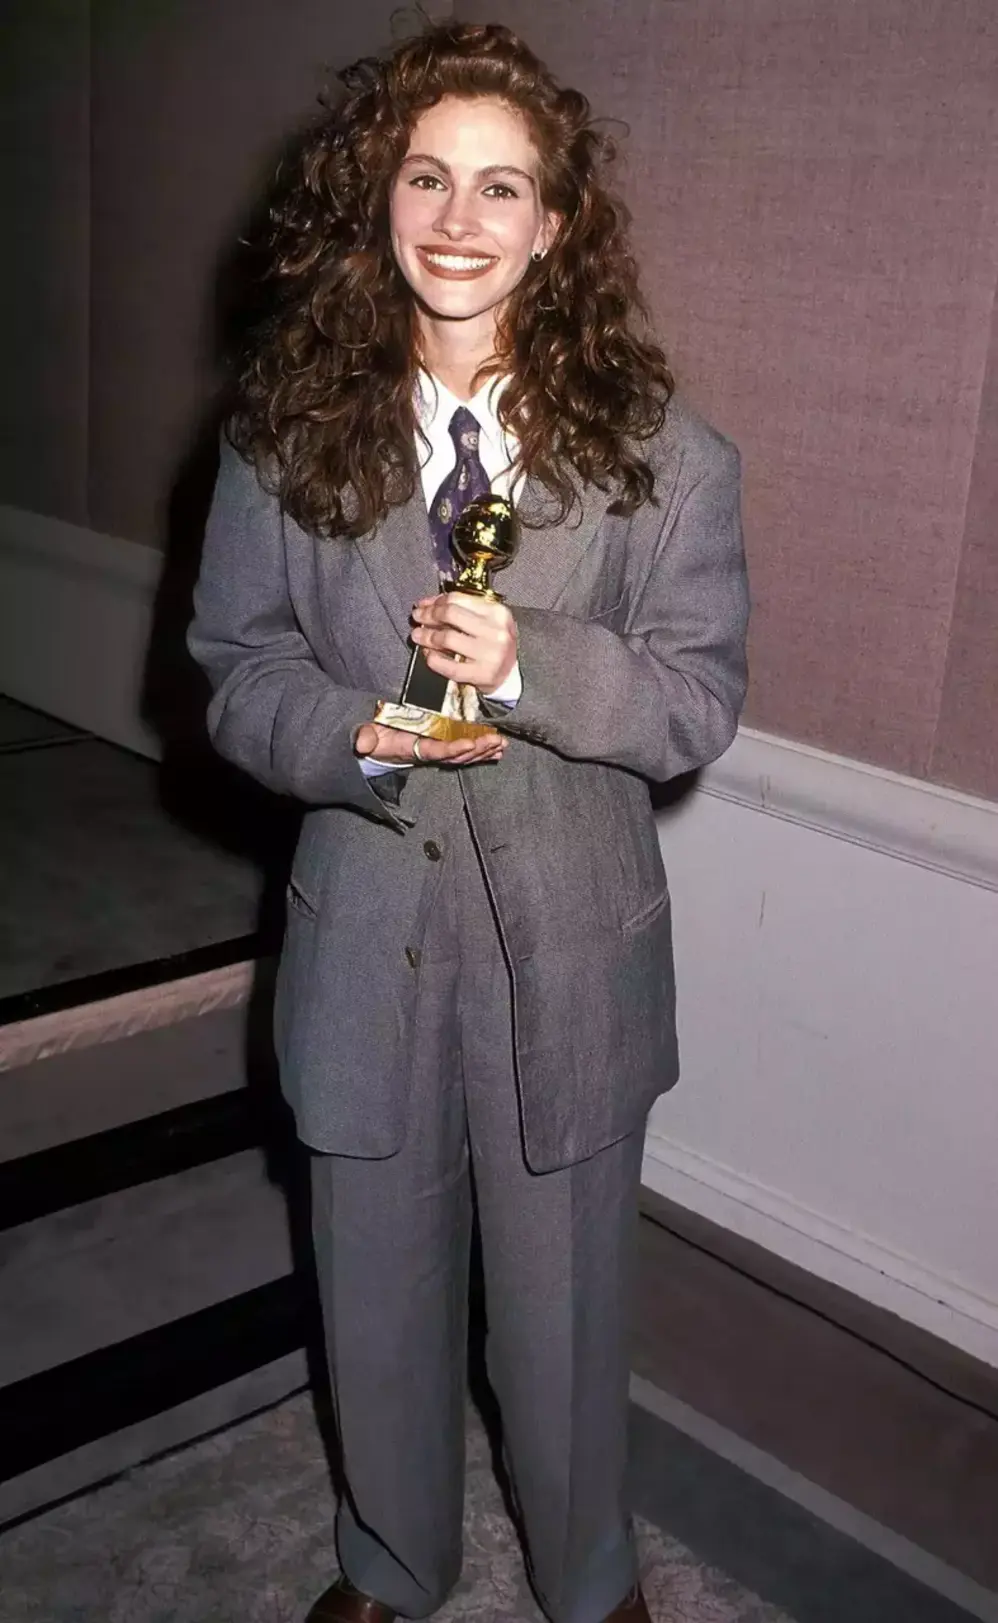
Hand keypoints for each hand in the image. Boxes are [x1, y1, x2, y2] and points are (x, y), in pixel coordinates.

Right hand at [354, 722, 504, 767]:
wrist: (376, 748)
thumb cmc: (374, 738)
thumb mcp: (366, 736)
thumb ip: (365, 738)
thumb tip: (362, 743)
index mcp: (412, 749)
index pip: (435, 751)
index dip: (452, 749)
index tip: (469, 743)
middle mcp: (428, 754)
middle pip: (456, 755)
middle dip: (477, 749)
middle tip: (495, 741)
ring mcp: (436, 753)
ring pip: (464, 755)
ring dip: (483, 751)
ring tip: (501, 745)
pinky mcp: (442, 749)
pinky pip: (464, 752)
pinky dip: (481, 751)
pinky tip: (497, 750)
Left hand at [411, 592, 516, 691]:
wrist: (510, 674)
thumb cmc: (494, 644)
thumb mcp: (486, 621)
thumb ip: (461, 609)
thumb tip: (428, 604)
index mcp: (497, 613)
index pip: (458, 599)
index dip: (435, 601)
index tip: (424, 605)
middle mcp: (496, 631)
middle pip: (450, 614)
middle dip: (428, 615)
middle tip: (418, 618)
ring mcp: (489, 654)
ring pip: (447, 638)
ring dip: (426, 636)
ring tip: (417, 635)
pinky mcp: (480, 674)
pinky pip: (448, 665)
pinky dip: (433, 658)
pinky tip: (428, 654)